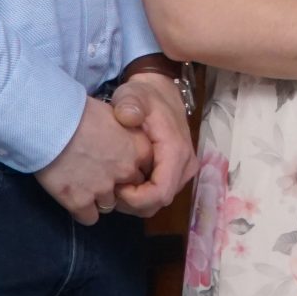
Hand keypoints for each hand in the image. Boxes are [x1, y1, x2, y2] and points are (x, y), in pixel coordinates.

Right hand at [35, 95, 152, 224]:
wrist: (50, 122)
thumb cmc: (79, 111)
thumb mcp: (114, 115)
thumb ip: (125, 134)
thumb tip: (121, 141)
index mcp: (139, 149)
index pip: (146, 170)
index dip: (131, 168)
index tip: (117, 163)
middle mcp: (126, 171)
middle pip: (130, 190)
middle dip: (118, 185)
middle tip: (98, 174)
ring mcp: (104, 189)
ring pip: (109, 205)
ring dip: (98, 197)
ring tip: (82, 182)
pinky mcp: (80, 202)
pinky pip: (89, 218)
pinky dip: (82, 210)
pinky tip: (73, 197)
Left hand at [109, 71, 193, 216]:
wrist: (161, 92)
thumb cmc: (144, 96)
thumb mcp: (133, 94)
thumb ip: (130, 104)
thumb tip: (127, 116)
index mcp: (176, 151)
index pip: (160, 193)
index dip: (135, 199)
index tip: (115, 187)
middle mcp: (185, 166)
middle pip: (158, 203)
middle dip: (131, 202)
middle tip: (110, 187)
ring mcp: (184, 172)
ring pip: (158, 203)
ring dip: (135, 201)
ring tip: (117, 184)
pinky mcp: (178, 173)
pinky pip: (158, 195)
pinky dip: (140, 195)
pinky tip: (126, 181)